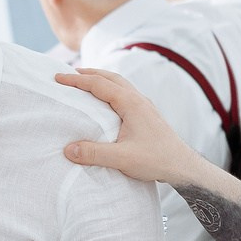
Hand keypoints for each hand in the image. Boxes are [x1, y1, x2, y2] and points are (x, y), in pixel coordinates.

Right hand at [54, 68, 208, 184]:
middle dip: (87, 74)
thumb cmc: (156, 160)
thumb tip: (67, 149)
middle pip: (110, 77)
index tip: (57, 78)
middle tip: (68, 74)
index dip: (76, 80)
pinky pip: (125, 93)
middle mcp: (138, 99)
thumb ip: (94, 153)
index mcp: (130, 103)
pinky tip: (107, 101)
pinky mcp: (147, 114)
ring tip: (85, 82)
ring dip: (101, 79)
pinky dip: (111, 89)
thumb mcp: (121, 158)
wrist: (183, 166)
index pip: (98, 85)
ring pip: (119, 84)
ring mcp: (144, 105)